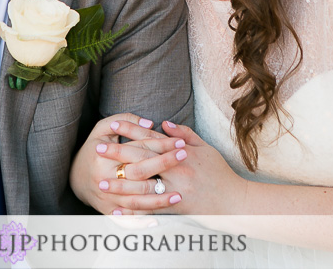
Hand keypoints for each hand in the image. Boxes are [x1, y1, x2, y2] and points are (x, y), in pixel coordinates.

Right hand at [70, 113, 185, 214]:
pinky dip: (142, 221)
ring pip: (137, 201)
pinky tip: (159, 220)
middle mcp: (106, 179)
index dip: (160, 144)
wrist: (75, 177)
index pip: (138, 150)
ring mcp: (107, 198)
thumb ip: (125, 120)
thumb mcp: (102, 128)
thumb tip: (150, 124)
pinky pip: (128, 219)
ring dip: (159, 200)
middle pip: (140, 174)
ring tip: (180, 195)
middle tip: (185, 158)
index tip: (180, 141)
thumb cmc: (94, 149)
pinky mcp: (108, 212)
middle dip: (165, 165)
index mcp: (104, 158)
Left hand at [109, 120, 244, 215]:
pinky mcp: (177, 207)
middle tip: (96, 149)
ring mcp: (176, 188)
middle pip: (141, 158)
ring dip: (120, 183)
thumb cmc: (220, 174)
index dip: (130, 130)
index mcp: (181, 151)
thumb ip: (184, 134)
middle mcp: (176, 168)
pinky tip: (117, 210)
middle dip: (117, 154)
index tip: (112, 125)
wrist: (235, 201)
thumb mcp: (205, 148)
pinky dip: (133, 211)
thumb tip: (164, 122)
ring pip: (142, 185)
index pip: (150, 137)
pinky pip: (151, 209)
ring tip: (101, 181)